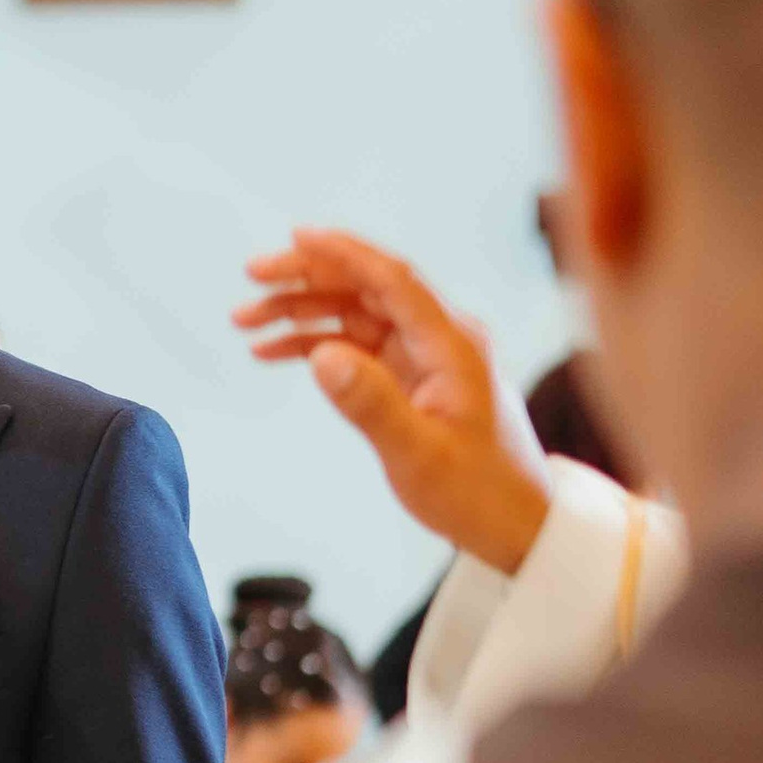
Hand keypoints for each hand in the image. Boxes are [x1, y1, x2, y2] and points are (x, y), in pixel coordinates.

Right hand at [234, 229, 551, 574]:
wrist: (515, 523)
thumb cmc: (477, 492)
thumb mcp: (419, 454)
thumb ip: (371, 403)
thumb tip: (323, 354)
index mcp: (451, 345)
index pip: (393, 279)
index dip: (343, 254)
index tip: (295, 238)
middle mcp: (439, 338)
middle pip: (366, 287)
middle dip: (308, 278)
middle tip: (252, 277)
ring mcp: (424, 356)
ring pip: (355, 314)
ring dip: (302, 312)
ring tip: (246, 322)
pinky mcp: (411, 377)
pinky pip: (356, 345)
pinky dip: (315, 343)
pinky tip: (274, 351)